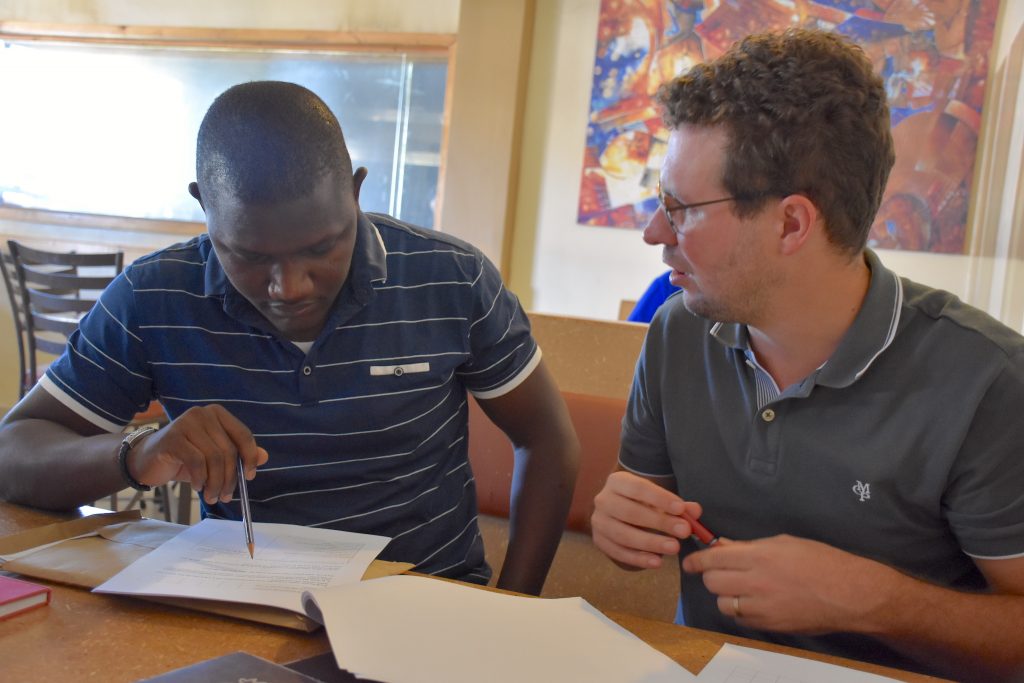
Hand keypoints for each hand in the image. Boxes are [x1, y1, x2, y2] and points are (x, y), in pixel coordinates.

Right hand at [127, 405, 268, 504]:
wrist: (147, 460)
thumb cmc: (184, 458)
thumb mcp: (214, 456)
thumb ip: (238, 454)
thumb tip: (265, 456)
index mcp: (218, 414)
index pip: (243, 435)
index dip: (250, 457)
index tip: (250, 477)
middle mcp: (203, 414)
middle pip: (228, 450)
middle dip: (230, 477)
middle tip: (226, 495)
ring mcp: (186, 423)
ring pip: (214, 458)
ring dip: (215, 482)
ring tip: (212, 496)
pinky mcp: (173, 437)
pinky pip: (197, 462)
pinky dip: (200, 478)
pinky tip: (198, 486)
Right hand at [591, 470, 702, 568]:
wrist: (620, 513)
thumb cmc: (644, 503)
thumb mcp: (660, 500)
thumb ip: (678, 506)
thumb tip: (695, 511)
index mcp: (617, 481)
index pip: (638, 488)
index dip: (660, 498)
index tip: (681, 509)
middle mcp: (603, 499)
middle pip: (630, 512)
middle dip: (659, 523)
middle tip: (684, 531)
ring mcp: (599, 521)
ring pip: (623, 534)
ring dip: (650, 543)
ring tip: (674, 548)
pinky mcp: (599, 541)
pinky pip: (618, 552)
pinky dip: (638, 558)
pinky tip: (657, 562)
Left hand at [682, 534, 894, 633]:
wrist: (849, 593)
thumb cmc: (820, 561)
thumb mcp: (783, 543)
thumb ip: (749, 547)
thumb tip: (724, 547)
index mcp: (758, 557)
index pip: (712, 559)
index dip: (696, 561)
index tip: (689, 563)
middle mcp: (756, 583)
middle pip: (712, 583)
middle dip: (710, 576)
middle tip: (719, 573)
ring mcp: (762, 607)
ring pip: (723, 604)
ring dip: (725, 596)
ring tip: (738, 589)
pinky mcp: (769, 626)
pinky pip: (740, 619)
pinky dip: (740, 611)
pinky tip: (752, 603)